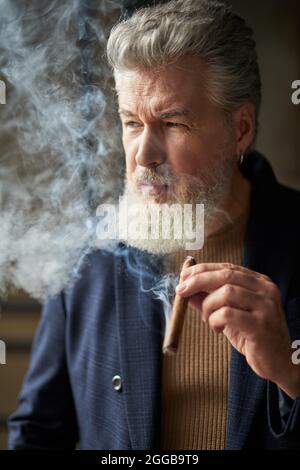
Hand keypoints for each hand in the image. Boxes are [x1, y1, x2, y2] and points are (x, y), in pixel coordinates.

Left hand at [176, 262, 299, 398]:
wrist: (279, 361)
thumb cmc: (253, 336)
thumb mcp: (230, 314)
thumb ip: (210, 300)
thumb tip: (186, 289)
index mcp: (259, 282)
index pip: (227, 268)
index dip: (203, 270)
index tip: (183, 276)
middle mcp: (265, 289)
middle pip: (225, 275)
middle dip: (198, 281)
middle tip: (181, 291)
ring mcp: (265, 306)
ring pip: (225, 293)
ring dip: (208, 306)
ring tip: (208, 319)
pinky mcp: (261, 325)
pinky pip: (227, 314)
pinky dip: (215, 320)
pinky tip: (217, 328)